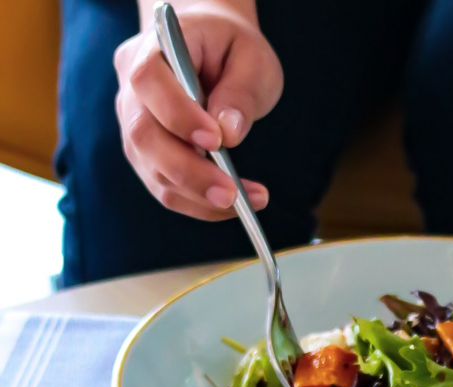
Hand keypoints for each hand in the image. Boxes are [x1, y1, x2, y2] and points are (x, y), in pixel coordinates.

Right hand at [114, 3, 282, 219]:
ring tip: (246, 202)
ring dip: (198, 195)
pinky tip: (233, 204)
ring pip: (152, 169)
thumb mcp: (252, 59)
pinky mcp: (147, 155)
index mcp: (153, 49)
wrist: (209, 47)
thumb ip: (240, 92)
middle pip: (143, 135)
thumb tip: (229, 133)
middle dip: (188, 171)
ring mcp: (134, 125)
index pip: (148, 81)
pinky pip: (165, 186)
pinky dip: (198, 203)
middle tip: (231, 193)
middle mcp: (132, 91)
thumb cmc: (231, 49)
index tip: (217, 141)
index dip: (177, 114)